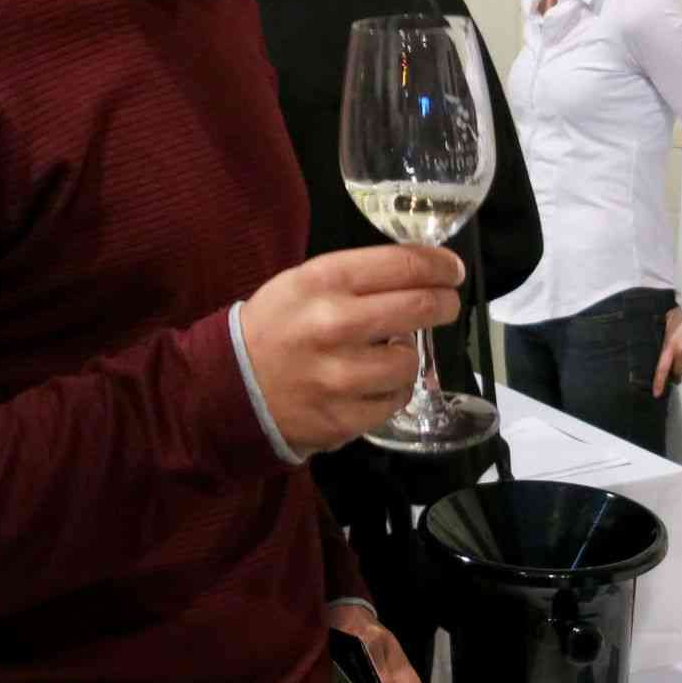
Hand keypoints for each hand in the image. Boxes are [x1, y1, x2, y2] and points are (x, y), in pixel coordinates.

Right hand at [238, 245, 462, 455]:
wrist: (230, 386)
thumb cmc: (275, 325)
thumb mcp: (305, 282)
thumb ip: (359, 277)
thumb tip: (423, 274)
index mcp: (324, 280)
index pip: (404, 264)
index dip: (440, 265)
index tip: (451, 270)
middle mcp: (334, 323)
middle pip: (419, 308)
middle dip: (443, 304)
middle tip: (446, 304)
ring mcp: (339, 376)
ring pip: (409, 362)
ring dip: (408, 356)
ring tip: (390, 353)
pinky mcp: (342, 417)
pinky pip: (393, 401)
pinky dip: (391, 391)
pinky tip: (372, 383)